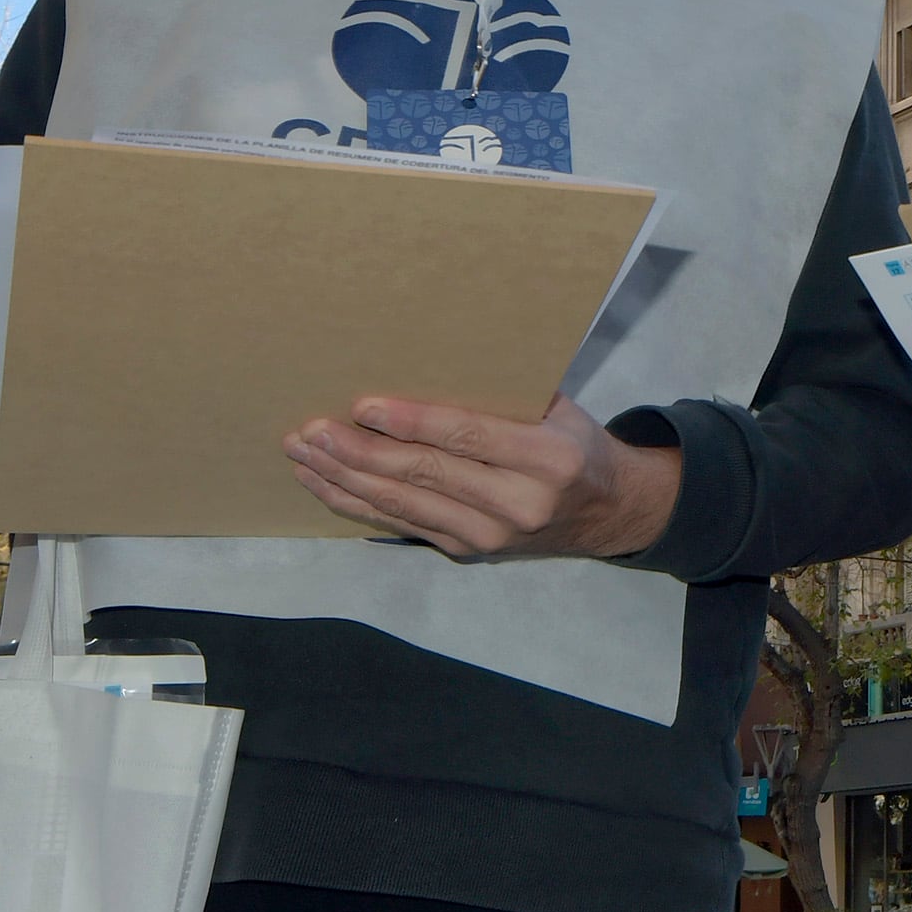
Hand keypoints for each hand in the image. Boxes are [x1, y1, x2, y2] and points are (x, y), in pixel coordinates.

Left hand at [284, 394, 682, 558]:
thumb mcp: (559, 409)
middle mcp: (519, 504)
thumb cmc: (575, 444)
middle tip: (311, 431)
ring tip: (303, 454)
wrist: (609, 512)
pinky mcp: (468, 552)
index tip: (362, 406)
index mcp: (548, 459)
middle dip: (359, 452)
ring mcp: (490, 536)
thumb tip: (423, 359)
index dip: (411, 422)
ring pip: (404, 505)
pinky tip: (326, 484)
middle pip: (424, 475)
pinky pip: (402, 525)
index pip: (467, 437)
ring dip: (345, 479)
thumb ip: (502, 395)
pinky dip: (358, 504)